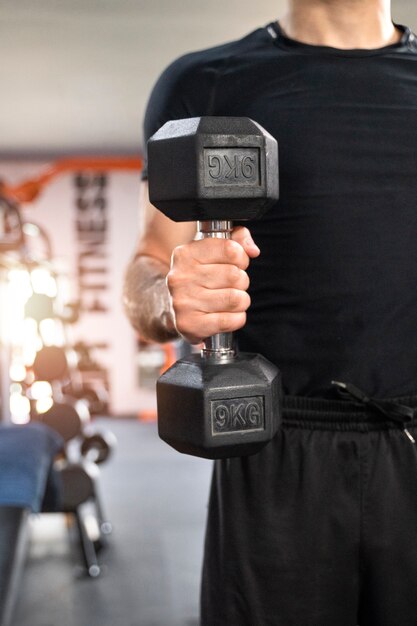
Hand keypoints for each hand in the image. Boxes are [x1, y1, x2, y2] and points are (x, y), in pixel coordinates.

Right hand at [166, 226, 259, 343]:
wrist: (168, 307)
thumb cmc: (198, 277)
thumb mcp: (211, 251)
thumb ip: (236, 240)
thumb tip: (252, 250)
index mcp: (185, 254)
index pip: (230, 249)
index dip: (241, 258)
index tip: (236, 264)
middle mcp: (181, 277)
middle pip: (235, 276)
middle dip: (242, 282)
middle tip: (232, 285)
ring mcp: (183, 302)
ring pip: (236, 299)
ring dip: (241, 301)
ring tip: (230, 301)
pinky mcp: (189, 325)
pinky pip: (230, 321)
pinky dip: (236, 319)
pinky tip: (227, 315)